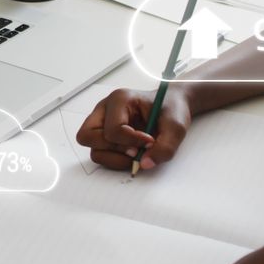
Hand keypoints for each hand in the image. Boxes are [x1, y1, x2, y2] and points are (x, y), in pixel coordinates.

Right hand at [75, 88, 192, 171]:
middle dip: (113, 149)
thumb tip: (144, 164)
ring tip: (136, 154)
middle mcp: (104, 110)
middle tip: (135, 151)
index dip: (131, 142)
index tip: (149, 141)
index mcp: (119, 99)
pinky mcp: (104, 135)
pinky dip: (115, 160)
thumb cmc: (170, 110)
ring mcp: (102, 123)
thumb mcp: (176, 127)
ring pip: (93, 150)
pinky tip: (132, 154)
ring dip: (114, 158)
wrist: (171, 107)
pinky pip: (101, 154)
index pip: (112, 129)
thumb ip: (165, 147)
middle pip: (87, 136)